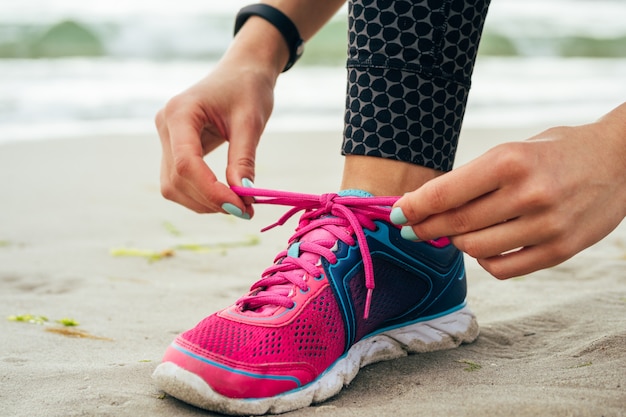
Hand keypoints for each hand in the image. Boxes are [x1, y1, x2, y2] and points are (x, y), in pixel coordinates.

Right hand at [155, 57, 274, 217]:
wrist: (242, 71)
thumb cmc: (248, 88)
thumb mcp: (251, 122)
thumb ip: (243, 159)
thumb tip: (244, 196)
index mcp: (180, 112)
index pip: (186, 163)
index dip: (211, 191)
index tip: (241, 206)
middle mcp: (165, 125)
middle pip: (176, 179)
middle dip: (209, 200)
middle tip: (246, 210)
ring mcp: (166, 138)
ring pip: (173, 186)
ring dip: (204, 202)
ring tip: (239, 204)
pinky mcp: (173, 148)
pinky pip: (179, 181)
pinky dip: (201, 195)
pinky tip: (226, 196)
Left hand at [393, 106, 625, 278]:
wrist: (622, 159)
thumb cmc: (558, 150)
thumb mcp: (514, 150)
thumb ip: (475, 179)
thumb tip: (428, 206)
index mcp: (511, 160)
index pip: (445, 193)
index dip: (413, 207)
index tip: (396, 214)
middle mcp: (528, 194)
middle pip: (456, 224)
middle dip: (424, 227)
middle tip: (410, 229)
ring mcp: (546, 225)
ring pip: (475, 249)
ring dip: (456, 242)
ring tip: (453, 232)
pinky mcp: (560, 250)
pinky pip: (503, 268)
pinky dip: (484, 260)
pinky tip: (483, 246)